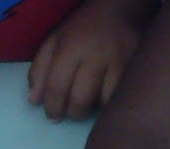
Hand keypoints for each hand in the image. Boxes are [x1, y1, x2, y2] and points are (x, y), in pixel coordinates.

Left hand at [28, 0, 145, 121]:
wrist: (120, 8)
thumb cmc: (83, 28)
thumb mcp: (55, 40)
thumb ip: (40, 69)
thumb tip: (33, 101)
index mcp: (72, 46)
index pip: (57, 86)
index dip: (52, 107)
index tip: (53, 116)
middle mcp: (96, 54)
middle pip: (80, 100)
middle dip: (73, 112)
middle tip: (73, 110)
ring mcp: (120, 61)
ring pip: (104, 103)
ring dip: (95, 109)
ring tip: (92, 100)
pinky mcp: (137, 68)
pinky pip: (122, 97)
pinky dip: (112, 102)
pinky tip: (107, 95)